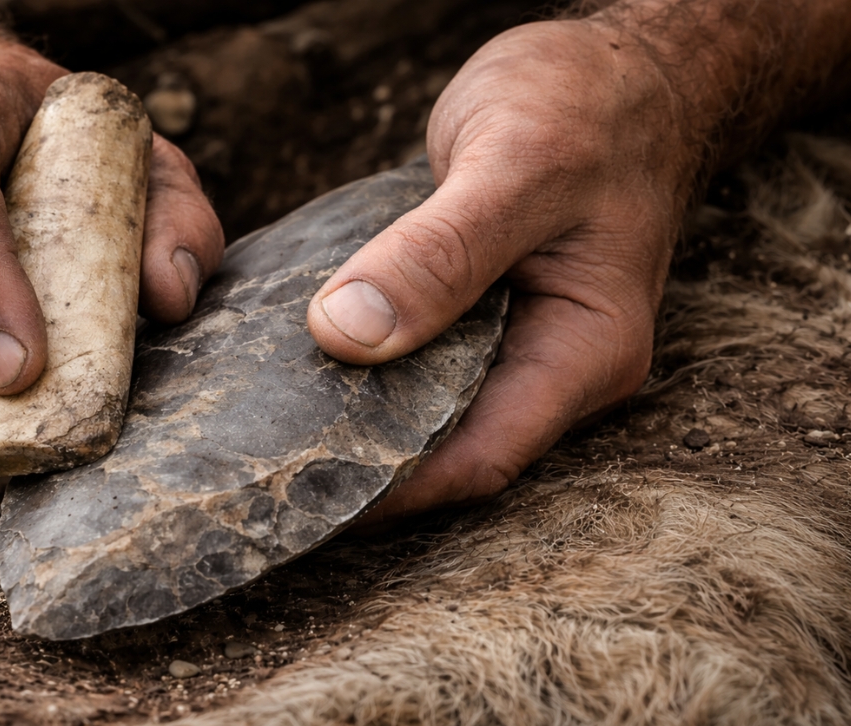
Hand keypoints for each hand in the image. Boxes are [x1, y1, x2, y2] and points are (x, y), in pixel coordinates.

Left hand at [308, 20, 699, 516]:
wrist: (619, 69)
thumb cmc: (587, 105)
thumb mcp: (515, 166)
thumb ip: (438, 254)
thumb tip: (347, 336)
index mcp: (584, 351)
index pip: (480, 458)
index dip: (393, 491)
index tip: (303, 495)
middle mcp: (555, 365)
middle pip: (450, 449)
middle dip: (364, 469)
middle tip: (266, 470)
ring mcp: (520, 342)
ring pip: (429, 410)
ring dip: (359, 422)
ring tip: (270, 430)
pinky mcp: (485, 315)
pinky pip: (420, 361)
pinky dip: (367, 369)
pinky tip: (304, 367)